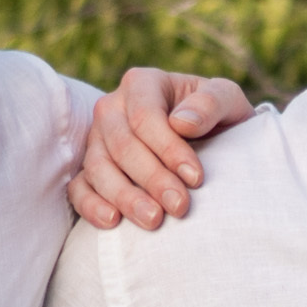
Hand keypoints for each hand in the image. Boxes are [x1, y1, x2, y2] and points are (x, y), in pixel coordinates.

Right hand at [70, 68, 253, 227]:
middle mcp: (112, 108)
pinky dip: (91, 205)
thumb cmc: (216, 118)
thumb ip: (212, 103)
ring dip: (124, 196)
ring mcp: (96, 140)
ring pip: (98, 168)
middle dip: (152, 178)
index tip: (196, 178)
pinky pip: (78, 188)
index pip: (145, 116)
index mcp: (142, 84)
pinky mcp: (89, 170)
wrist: (210, 141)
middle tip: (180, 207)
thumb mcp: (227, 101)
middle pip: (122, 145)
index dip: (168, 149)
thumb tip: (182, 123)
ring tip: (153, 220)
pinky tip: (113, 222)